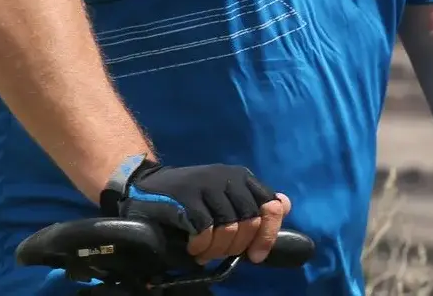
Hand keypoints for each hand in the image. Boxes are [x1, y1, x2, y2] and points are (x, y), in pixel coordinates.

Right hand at [101, 158, 292, 265]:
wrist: (147, 186)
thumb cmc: (190, 198)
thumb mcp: (224, 198)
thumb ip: (252, 204)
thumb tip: (285, 206)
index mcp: (242, 178)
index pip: (271, 205)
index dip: (269, 234)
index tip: (257, 255)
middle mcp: (229, 177)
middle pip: (251, 221)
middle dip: (237, 246)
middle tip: (220, 254)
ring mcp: (208, 184)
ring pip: (230, 227)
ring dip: (217, 249)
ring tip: (204, 253)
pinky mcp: (187, 195)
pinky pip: (205, 229)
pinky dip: (201, 246)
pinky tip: (193, 248)